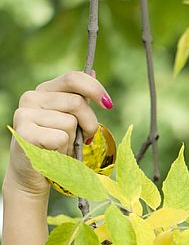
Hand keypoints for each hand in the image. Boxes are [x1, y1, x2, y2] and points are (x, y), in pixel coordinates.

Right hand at [5, 70, 111, 200]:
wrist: (33, 174)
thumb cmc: (56, 146)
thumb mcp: (71, 120)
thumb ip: (79, 99)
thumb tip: (92, 71)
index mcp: (44, 91)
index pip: (73, 78)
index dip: (95, 89)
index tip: (108, 105)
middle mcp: (31, 97)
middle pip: (77, 103)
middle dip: (90, 124)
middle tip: (86, 138)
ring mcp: (25, 114)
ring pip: (70, 123)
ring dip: (73, 140)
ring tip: (61, 147)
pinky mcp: (24, 133)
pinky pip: (61, 138)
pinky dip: (64, 150)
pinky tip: (52, 153)